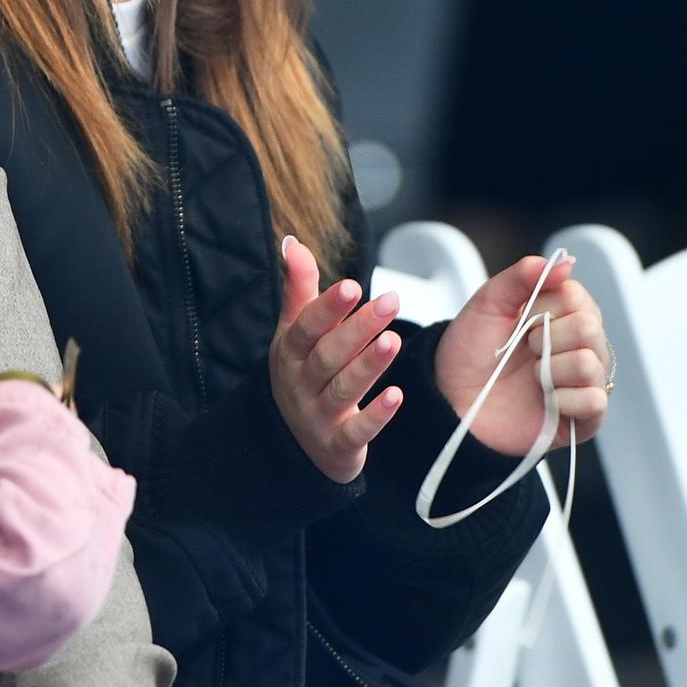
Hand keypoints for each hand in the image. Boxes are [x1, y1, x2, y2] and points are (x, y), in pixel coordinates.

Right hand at [270, 235, 403, 483]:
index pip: (306, 327)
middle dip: (357, 329)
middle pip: (327, 355)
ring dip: (368, 365)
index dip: (327, 306)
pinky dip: (375, 416)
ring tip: (394, 339)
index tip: (353, 284)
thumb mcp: (294, 332)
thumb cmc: (301, 374)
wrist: (291, 442)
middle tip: (391, 301)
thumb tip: (292, 242)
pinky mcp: (337, 445)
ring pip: (342, 390)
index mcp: (289, 352)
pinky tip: (397, 395)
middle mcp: (299, 384)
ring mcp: (316, 416)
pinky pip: (355, 432)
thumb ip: (299, 288)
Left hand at [435, 253, 612, 453]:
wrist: (451, 399)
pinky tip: (546, 401)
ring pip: (590, 363)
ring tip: (533, 377)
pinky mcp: (584, 417)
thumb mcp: (487, 304)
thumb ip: (522, 277)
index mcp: (563, 316)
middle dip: (545, 338)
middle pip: (589, 327)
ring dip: (550, 370)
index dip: (542, 307)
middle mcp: (581, 346)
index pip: (577, 297)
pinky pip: (595, 402)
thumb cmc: (470, 353)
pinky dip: (563, 400)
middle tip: (524, 350)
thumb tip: (566, 262)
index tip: (520, 319)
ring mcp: (584, 382)